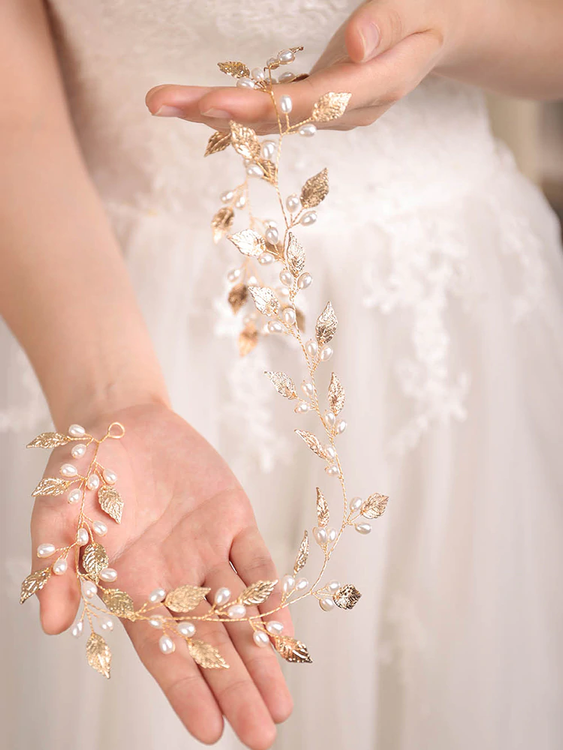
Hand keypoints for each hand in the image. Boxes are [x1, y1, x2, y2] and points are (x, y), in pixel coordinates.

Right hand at [29, 403, 292, 749]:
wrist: (123, 420)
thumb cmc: (84, 470)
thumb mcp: (59, 511)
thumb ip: (57, 564)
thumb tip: (52, 622)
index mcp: (132, 587)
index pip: (162, 649)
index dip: (186, 688)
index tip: (210, 730)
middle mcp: (174, 578)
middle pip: (210, 642)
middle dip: (236, 687)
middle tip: (263, 734)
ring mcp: (207, 551)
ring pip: (240, 612)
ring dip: (262, 653)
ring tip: (282, 702)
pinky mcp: (234, 520)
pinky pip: (257, 563)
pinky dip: (272, 595)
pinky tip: (285, 631)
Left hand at [145, 0, 469, 132]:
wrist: (439, 32)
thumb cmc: (428, 12)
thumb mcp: (418, 8)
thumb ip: (388, 25)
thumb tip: (354, 47)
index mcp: (374, 91)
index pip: (310, 105)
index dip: (261, 108)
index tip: (212, 103)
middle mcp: (346, 113)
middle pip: (276, 121)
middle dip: (216, 112)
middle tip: (159, 101)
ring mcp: (331, 115)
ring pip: (268, 123)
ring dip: (213, 114)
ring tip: (162, 101)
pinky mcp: (320, 106)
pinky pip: (272, 114)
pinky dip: (233, 110)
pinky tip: (197, 104)